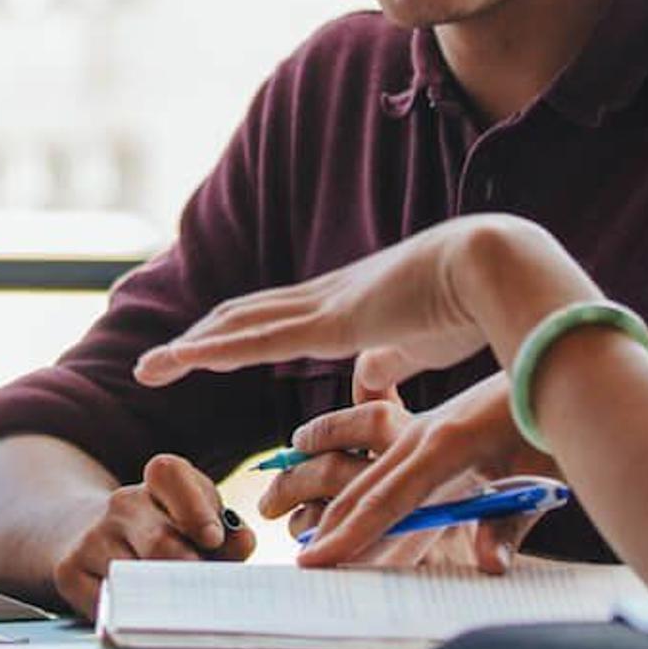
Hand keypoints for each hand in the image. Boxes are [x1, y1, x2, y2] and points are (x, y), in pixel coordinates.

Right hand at [51, 454, 255, 620]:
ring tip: (177, 605)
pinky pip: (110, 604)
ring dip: (163, 599)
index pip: (169, 473)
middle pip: (160, 542)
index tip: (213, 538)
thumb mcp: (196, 523)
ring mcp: (93, 538)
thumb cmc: (160, 533)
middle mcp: (122, 504)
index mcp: (157, 483)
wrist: (88, 536)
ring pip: (136, 579)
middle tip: (203, 591)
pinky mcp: (70, 572)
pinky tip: (144, 611)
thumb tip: (243, 542)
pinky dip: (133, 615)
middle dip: (189, 573)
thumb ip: (227, 534)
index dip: (195, 507)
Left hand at [132, 216, 597, 400]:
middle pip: (244, 317)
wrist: (497, 268)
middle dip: (200, 340)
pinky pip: (259, 339)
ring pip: (239, 326)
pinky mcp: (331, 322)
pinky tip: (183, 359)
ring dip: (191, 347)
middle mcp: (326, 298)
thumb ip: (389, 360)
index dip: (237, 334)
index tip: (203, 351)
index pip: (277, 319)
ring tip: (150, 367)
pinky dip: (215, 350)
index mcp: (348, 304)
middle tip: (157, 362)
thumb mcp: (420, 343)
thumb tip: (365, 380)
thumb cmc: (474, 305)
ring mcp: (324, 306)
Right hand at [279, 376, 537, 572]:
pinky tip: (333, 474)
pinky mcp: (435, 423)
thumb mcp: (542, 477)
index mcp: (448, 446)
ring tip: (291, 512)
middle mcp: (426, 432)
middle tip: (297, 558)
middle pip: (365, 485)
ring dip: (328, 489)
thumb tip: (490, 567)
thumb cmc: (555, 425)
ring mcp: (428, 424)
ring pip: (368, 464)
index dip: (350, 534)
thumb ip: (510, 525)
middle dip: (329, 523)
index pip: (388, 500)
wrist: (563, 364)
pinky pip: (384, 447)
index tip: (314, 561)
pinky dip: (354, 466)